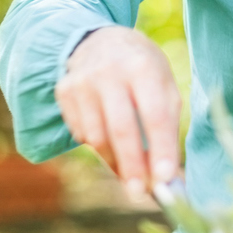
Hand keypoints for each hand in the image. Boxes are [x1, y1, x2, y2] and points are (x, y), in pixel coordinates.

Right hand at [55, 26, 180, 197]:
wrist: (98, 39)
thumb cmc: (142, 67)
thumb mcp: (164, 82)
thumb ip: (168, 124)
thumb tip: (169, 174)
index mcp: (143, 66)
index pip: (154, 113)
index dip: (160, 147)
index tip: (166, 178)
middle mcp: (110, 72)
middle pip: (121, 128)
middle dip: (132, 165)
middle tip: (141, 193)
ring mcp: (82, 83)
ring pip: (97, 136)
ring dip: (115, 162)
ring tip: (131, 176)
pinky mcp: (64, 93)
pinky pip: (82, 132)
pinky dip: (99, 147)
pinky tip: (111, 145)